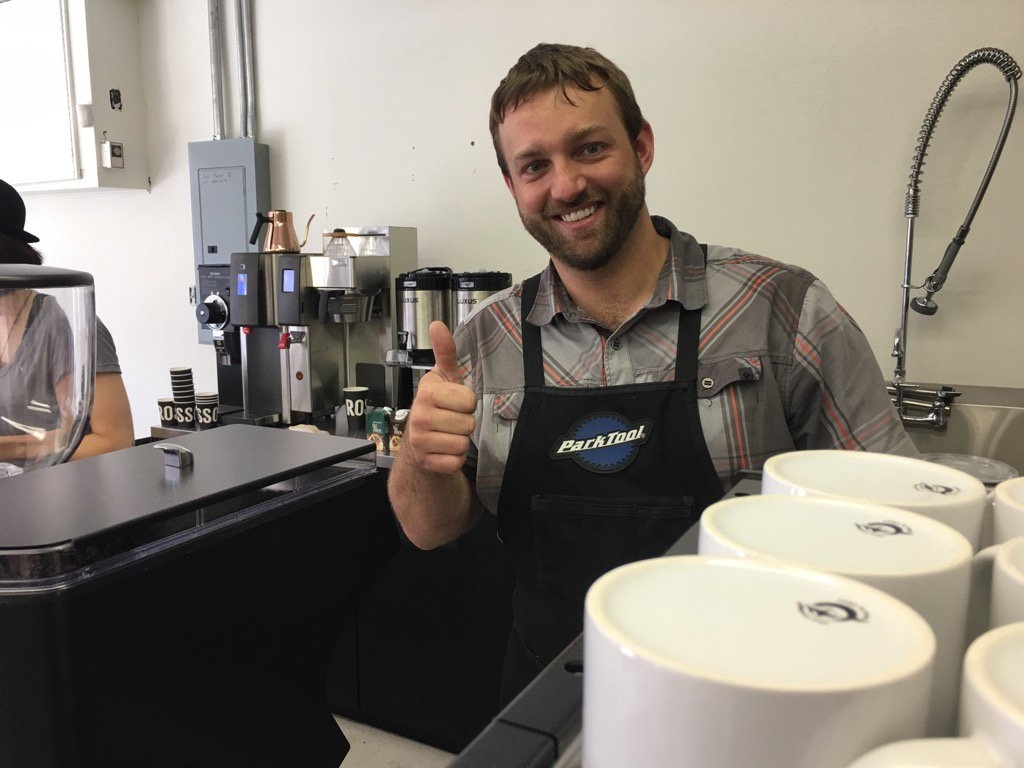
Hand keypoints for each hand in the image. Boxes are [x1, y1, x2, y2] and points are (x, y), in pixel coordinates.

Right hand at [403, 321, 476, 473]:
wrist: (419, 442)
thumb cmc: (437, 406)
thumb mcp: (444, 377)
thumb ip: (445, 352)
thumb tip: (437, 325)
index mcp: (427, 393)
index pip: (469, 401)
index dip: (467, 403)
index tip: (455, 402)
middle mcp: (420, 417)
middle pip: (469, 424)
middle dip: (465, 423)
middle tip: (451, 419)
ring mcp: (421, 441)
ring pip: (464, 443)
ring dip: (461, 440)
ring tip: (448, 434)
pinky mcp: (427, 462)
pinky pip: (456, 461)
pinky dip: (455, 458)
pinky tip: (444, 449)